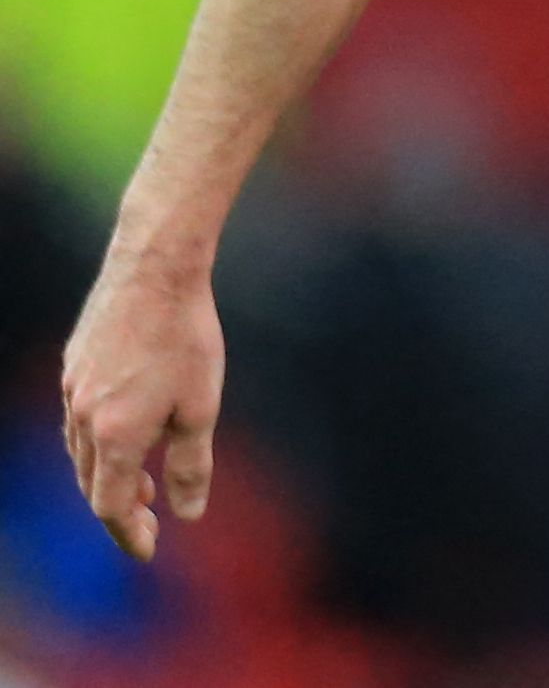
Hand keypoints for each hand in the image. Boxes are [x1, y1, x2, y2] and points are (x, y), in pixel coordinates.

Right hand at [60, 247, 222, 563]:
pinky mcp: (73, 368)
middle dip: (120, 511)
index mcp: (115, 436)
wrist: (154, 272)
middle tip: (150, 525)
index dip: (129, 533)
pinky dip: (99, 444)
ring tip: (144, 486)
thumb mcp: (201, 407)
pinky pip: (78, 422)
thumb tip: (187, 514)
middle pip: (92, 484)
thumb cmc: (186, 337)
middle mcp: (83, 419)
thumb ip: (191, 465)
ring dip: (109, 477)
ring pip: (82, 454)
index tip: (149, 551)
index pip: (111, 505)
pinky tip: (126, 435)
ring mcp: (72, 392)